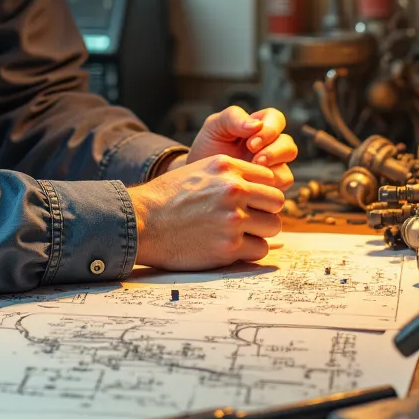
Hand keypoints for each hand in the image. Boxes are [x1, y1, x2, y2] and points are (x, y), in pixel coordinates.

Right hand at [127, 155, 284, 270]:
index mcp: (227, 167)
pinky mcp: (229, 246)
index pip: (269, 178)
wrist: (141, 221)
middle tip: (250, 219)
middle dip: (266, 211)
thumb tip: (263, 189)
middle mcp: (233, 190)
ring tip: (239, 234)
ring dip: (260, 232)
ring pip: (273, 226)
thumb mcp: (199, 171)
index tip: (251, 202)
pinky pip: (260, 249)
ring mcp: (233, 219)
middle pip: (276, 201)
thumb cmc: (167, 198)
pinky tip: (230, 247)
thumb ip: (230, 175)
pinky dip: (249, 251)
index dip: (261, 192)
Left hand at [183, 105, 296, 191]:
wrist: (199, 177)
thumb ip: (233, 118)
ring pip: (287, 170)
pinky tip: (252, 189)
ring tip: (253, 176)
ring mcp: (272, 169)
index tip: (251, 143)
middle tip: (257, 160)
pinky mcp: (268, 189)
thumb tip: (257, 125)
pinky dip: (269, 189)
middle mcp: (270, 147)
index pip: (277, 120)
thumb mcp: (215, 127)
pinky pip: (278, 190)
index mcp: (260, 126)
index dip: (270, 130)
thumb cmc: (207, 146)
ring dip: (274, 173)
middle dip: (275, 152)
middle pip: (288, 146)